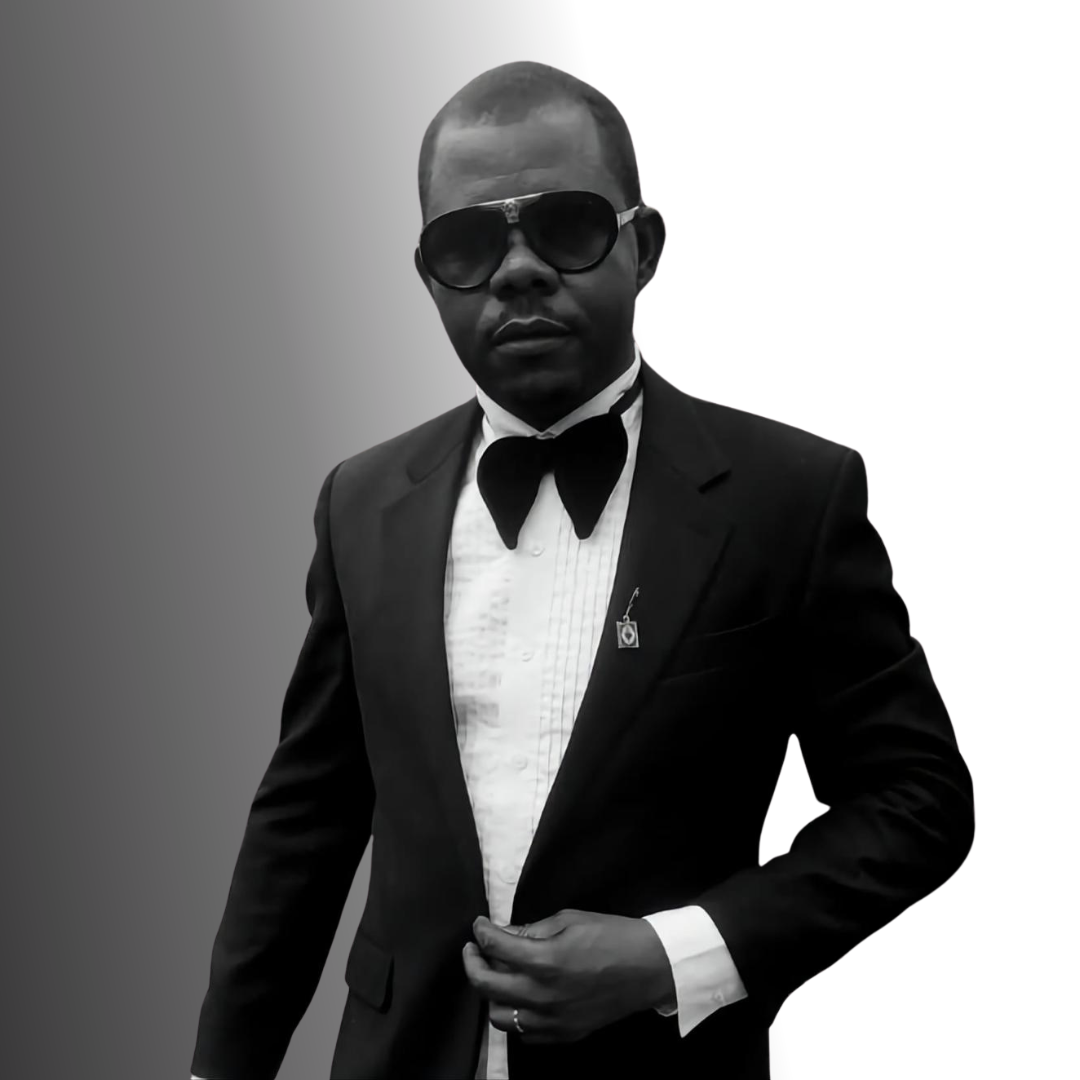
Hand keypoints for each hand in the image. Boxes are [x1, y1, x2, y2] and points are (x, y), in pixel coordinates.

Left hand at [462, 908, 675, 1044]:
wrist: (649, 967)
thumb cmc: (611, 935)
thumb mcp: (570, 920)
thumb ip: (532, 930)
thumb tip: (504, 934)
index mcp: (545, 960)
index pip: (495, 947)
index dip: (481, 932)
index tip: (480, 925)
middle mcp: (543, 995)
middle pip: (485, 985)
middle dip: (473, 962)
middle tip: (474, 950)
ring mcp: (552, 1020)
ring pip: (499, 1016)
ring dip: (492, 994)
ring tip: (498, 976)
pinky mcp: (564, 1035)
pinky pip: (524, 1033)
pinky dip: (516, 1015)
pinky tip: (522, 998)